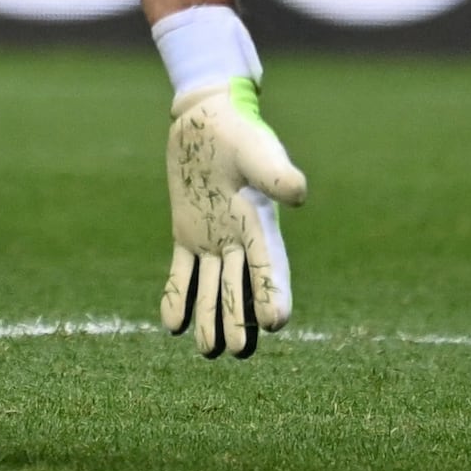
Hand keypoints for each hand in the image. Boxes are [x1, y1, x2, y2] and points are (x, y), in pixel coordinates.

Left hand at [163, 71, 306, 357]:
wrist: (207, 120)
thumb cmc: (241, 133)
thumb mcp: (260, 151)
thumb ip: (277, 173)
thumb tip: (298, 194)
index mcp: (261, 226)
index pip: (271, 269)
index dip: (274, 296)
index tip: (276, 324)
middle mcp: (240, 240)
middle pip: (240, 288)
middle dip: (240, 319)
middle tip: (238, 351)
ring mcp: (212, 239)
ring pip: (212, 287)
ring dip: (210, 318)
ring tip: (208, 351)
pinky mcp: (186, 232)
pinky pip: (182, 271)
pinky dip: (179, 296)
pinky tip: (172, 325)